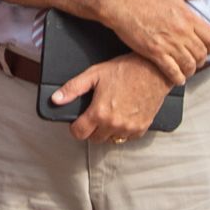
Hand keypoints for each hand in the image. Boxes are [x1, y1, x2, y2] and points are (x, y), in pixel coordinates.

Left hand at [57, 53, 172, 142]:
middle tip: (94, 115)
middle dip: (91, 129)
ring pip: (111, 139)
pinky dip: (123, 130)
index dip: (75, 128)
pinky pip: (128, 137)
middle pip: (95, 139)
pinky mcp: (143, 128)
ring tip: (109, 114)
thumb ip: (73, 88)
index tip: (77, 121)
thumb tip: (55, 99)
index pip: (79, 133)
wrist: (154, 70)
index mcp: (100, 113)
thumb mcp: (94, 74)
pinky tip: (123, 116)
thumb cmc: (126, 70)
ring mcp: (130, 128)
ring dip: (107, 131)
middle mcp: (114, 124)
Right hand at [96, 0, 209, 85]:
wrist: (120, 4)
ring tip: (188, 69)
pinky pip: (172, 71)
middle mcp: (181, 32)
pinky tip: (178, 78)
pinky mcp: (154, 52)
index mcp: (188, 17)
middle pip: (201, 53)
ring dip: (191, 69)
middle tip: (197, 59)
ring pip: (189, 64)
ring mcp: (168, 44)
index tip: (208, 48)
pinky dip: (178, 77)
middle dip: (202, 59)